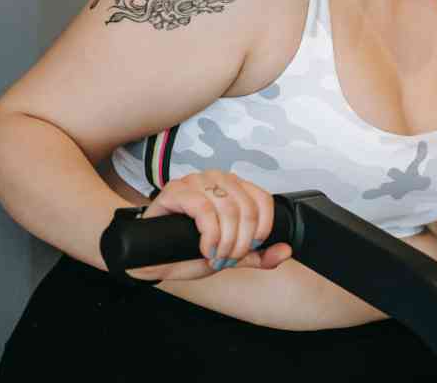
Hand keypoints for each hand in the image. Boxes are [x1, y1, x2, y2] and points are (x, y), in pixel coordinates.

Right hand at [125, 171, 291, 281]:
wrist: (150, 259)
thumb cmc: (187, 250)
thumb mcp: (229, 255)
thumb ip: (258, 254)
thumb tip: (286, 250)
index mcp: (234, 187)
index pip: (263, 200)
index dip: (262, 229)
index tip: (251, 248)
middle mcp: (217, 178)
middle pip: (247, 208)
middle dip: (241, 242)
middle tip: (228, 259)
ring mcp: (195, 181)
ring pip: (228, 209)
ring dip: (225, 241)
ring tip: (215, 256)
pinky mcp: (175, 190)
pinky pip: (204, 210)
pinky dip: (209, 236)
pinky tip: (205, 249)